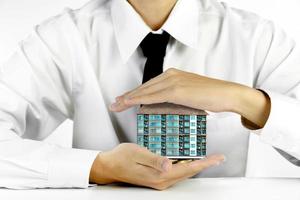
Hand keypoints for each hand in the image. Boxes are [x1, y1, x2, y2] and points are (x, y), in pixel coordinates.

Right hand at [89, 143, 224, 189]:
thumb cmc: (121, 158)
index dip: (204, 163)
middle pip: (189, 172)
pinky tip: (189, 160)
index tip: (217, 158)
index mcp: (159, 176)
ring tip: (208, 159)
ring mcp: (159, 180)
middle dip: (205, 165)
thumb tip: (170, 165)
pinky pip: (176, 172)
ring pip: (184, 173)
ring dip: (197, 165)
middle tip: (218, 157)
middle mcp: (161, 181)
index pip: (187, 169)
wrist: (109, 167)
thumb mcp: (138, 154)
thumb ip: (155, 160)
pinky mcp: (156, 177)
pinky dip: (186, 166)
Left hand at [110, 68, 270, 127]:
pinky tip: (129, 103)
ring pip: (145, 91)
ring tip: (116, 105)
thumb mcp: (190, 95)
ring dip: (129, 98)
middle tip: (114, 103)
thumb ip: (177, 98)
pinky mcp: (177, 90)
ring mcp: (173, 81)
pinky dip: (139, 99)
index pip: (150, 85)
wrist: (228, 93)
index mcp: (174, 75)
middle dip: (127, 96)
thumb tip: (166, 106)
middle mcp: (171, 75)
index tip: (125, 99)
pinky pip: (153, 96)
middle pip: (144, 87)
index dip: (135, 93)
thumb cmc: (211, 96)